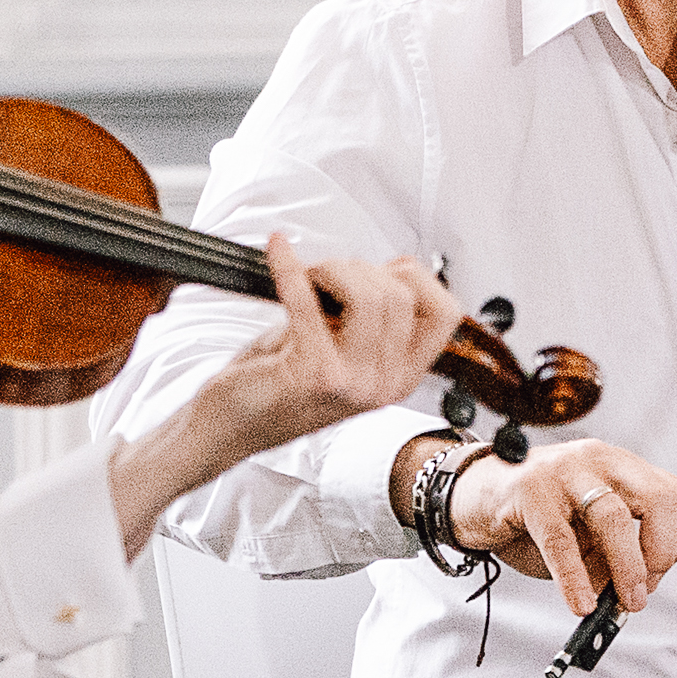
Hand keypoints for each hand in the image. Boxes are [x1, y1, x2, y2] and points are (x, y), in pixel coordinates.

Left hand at [111, 234, 459, 545]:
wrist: (231, 425)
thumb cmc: (279, 383)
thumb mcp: (341, 351)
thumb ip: (371, 319)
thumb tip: (387, 267)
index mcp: (399, 378)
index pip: (445, 314)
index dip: (418, 279)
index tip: (385, 269)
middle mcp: (383, 385)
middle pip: (400, 295)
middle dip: (358, 268)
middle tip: (325, 275)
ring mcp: (352, 382)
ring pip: (369, 295)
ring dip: (332, 269)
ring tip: (307, 275)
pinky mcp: (313, 373)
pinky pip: (308, 300)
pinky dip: (288, 266)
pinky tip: (276, 252)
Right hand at [449, 438, 676, 616]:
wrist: (470, 495)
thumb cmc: (532, 518)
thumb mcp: (584, 537)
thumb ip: (612, 557)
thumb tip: (636, 593)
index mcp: (621, 468)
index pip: (675, 497)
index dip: (675, 542)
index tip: (658, 575)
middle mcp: (599, 461)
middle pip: (659, 499)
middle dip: (662, 552)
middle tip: (643, 590)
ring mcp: (564, 471)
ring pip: (613, 518)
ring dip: (627, 567)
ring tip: (624, 601)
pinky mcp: (529, 491)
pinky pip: (560, 540)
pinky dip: (574, 577)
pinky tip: (581, 602)